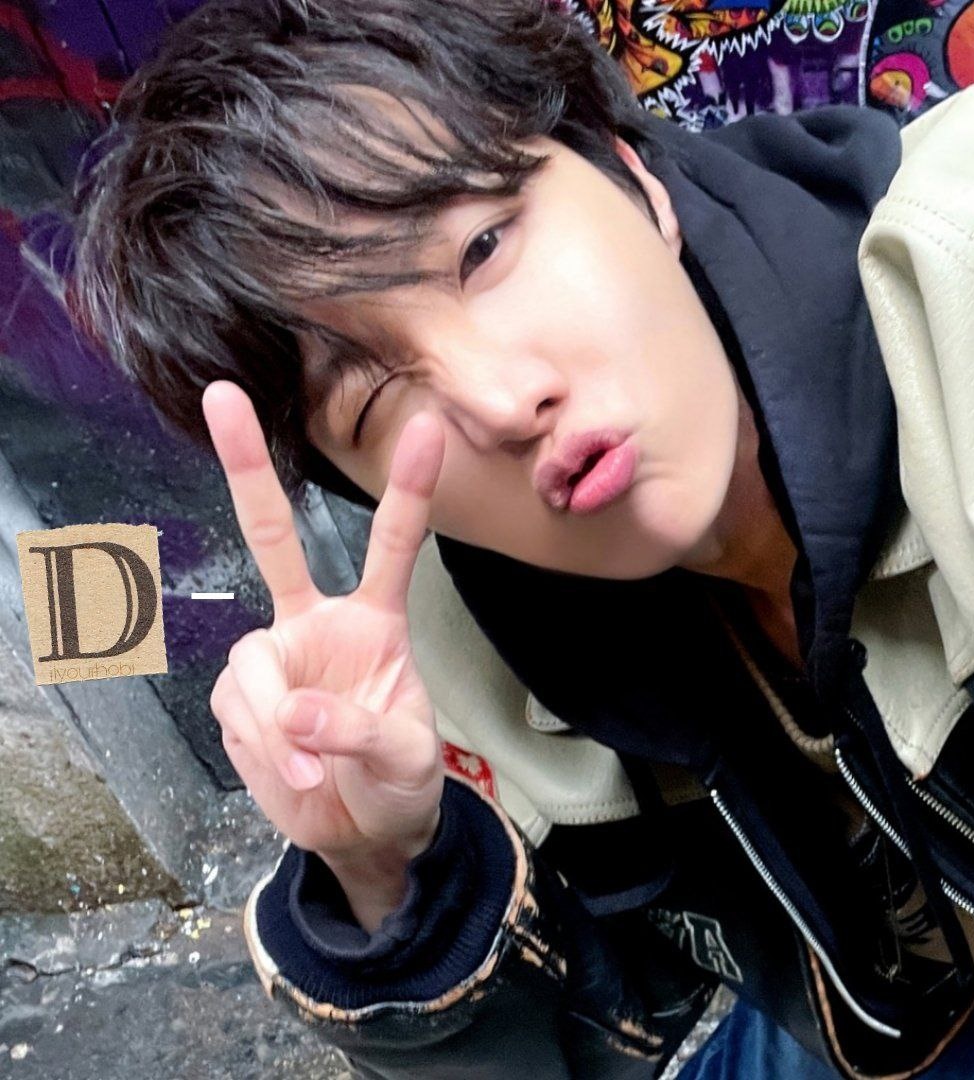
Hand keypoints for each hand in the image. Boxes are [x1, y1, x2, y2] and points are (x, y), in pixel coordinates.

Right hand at [203, 381, 445, 919]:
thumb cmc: (399, 781)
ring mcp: (275, 660)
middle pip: (273, 538)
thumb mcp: (407, 758)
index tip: (428, 427)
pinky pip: (237, 712)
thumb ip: (359, 732)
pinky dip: (262, 749)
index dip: (408, 489)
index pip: (393, 545)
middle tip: (223, 397)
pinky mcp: (243, 702)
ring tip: (310, 774)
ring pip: (249, 666)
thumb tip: (292, 714)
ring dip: (275, 725)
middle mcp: (317, 624)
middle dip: (247, 470)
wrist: (363, 831)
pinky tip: (291, 776)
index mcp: (375, 622)